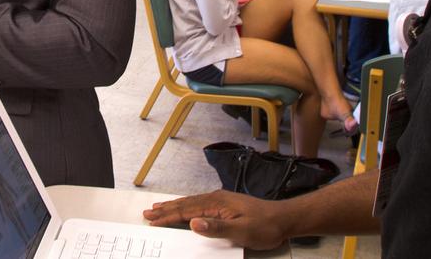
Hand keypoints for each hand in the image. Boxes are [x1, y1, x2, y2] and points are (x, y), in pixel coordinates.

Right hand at [143, 190, 286, 249]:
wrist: (284, 219)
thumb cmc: (265, 227)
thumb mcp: (241, 231)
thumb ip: (216, 228)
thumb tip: (194, 223)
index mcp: (217, 203)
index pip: (187, 211)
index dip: (168, 216)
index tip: (152, 220)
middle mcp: (216, 199)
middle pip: (185, 205)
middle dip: (165, 210)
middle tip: (147, 213)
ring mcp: (220, 201)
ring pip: (190, 203)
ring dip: (173, 207)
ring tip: (158, 208)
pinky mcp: (225, 205)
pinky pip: (198, 205)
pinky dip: (186, 207)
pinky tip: (185, 209)